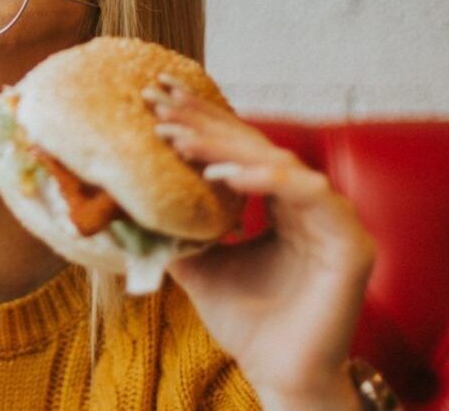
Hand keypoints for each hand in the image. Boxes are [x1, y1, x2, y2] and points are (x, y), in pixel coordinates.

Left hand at [144, 75, 374, 409]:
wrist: (278, 374)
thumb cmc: (245, 321)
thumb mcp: (197, 265)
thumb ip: (174, 230)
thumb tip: (125, 203)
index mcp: (278, 203)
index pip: (237, 150)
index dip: (199, 122)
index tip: (156, 100)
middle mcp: (307, 202)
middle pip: (254, 146)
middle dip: (204, 122)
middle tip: (159, 102)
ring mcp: (332, 219)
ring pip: (277, 162)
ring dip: (225, 147)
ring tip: (178, 140)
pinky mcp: (350, 242)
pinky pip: (308, 194)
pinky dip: (262, 180)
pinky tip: (219, 176)